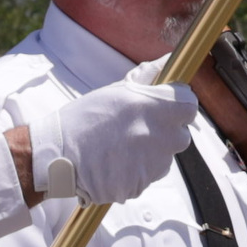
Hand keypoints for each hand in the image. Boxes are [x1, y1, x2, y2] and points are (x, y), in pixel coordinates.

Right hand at [18, 74, 200, 204]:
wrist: (56, 153)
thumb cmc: (84, 117)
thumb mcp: (116, 91)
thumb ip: (148, 78)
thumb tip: (167, 61)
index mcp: (156, 107)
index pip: (190, 106)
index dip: (179, 106)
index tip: (166, 107)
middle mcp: (160, 136)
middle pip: (181, 136)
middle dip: (166, 133)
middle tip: (136, 130)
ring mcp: (151, 165)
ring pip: (163, 159)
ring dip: (149, 155)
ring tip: (118, 149)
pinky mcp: (139, 185)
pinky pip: (145, 178)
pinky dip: (134, 173)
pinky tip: (112, 164)